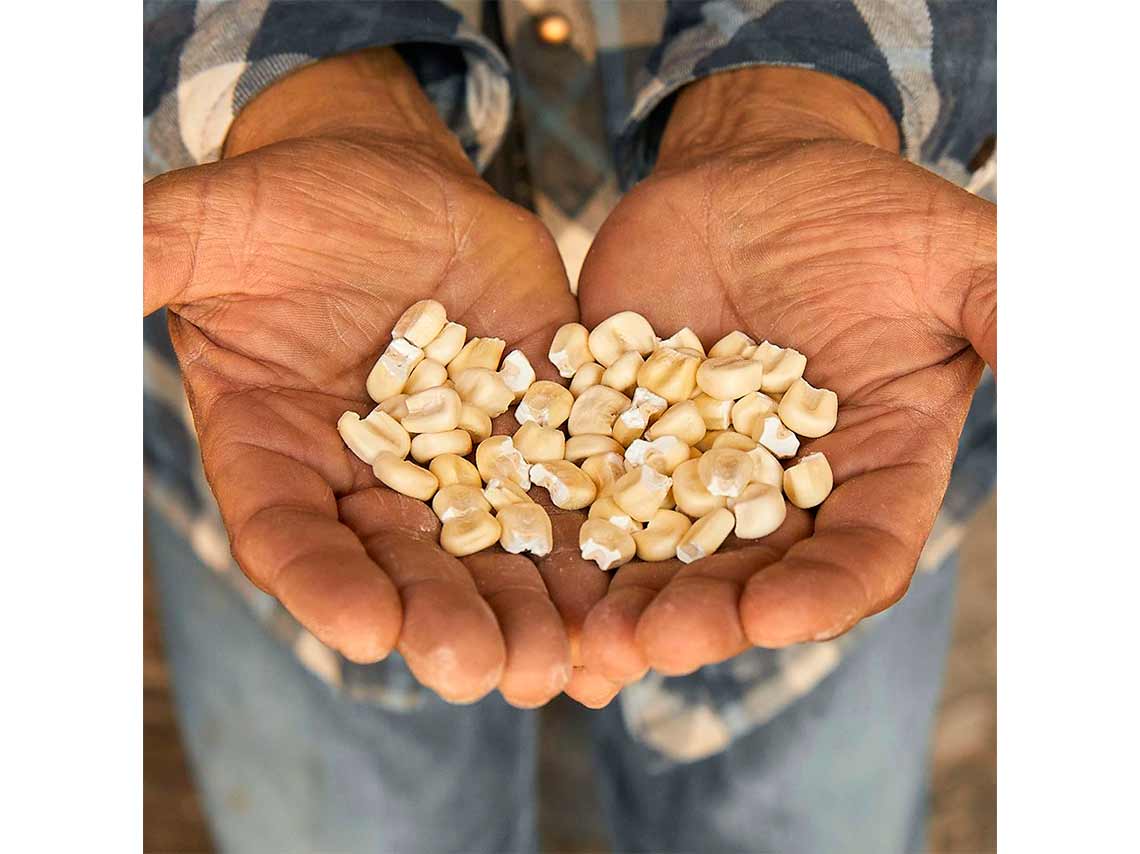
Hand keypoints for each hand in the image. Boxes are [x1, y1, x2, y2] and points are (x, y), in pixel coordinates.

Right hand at [144, 49, 586, 706]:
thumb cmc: (293, 202)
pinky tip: (622, 604)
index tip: (362, 628)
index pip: (289, 534)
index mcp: (277, 449)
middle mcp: (367, 476)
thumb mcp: (216, 225)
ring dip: (526, 612)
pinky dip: (591, 549)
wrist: (393, 183)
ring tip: (561, 664)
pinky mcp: (532, 424)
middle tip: (479, 670)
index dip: (319, 583)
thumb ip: (154, 260)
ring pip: (489, 552)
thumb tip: (73, 270)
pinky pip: (564, 495)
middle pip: (399, 565)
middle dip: (440, 618)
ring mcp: (457, 457)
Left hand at [576, 67, 995, 681]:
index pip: (859, 552)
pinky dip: (563, 532)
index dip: (826, 591)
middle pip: (748, 576)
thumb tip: (1065, 361)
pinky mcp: (618, 434)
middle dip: (705, 617)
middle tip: (655, 645)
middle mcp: (779, 490)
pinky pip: (588, 491)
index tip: (782, 615)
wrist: (751, 178)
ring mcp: (691, 468)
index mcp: (870, 469)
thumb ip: (1004, 313)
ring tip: (585, 637)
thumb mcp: (950, 254)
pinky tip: (531, 567)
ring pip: (659, 555)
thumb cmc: (862, 214)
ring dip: (624, 602)